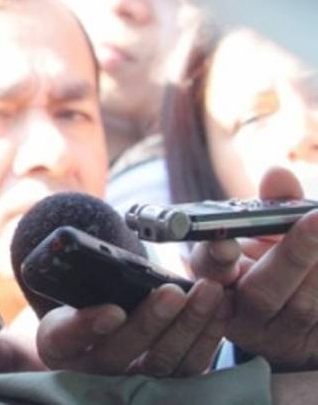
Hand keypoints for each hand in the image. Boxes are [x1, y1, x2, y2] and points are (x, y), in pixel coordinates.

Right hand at [36, 279, 227, 376]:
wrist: (95, 343)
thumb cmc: (79, 315)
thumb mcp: (67, 300)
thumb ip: (80, 287)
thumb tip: (101, 259)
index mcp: (60, 346)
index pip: (68, 338)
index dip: (89, 326)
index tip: (113, 311)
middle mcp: (93, 372)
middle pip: (121, 352)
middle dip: (151, 321)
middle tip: (173, 292)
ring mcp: (131, 383)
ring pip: (163, 362)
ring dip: (189, 325)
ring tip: (208, 293)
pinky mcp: (166, 384)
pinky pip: (189, 367)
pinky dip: (207, 337)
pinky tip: (220, 310)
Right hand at [190, 167, 317, 370]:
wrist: (292, 314)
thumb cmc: (271, 259)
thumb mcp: (266, 232)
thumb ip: (272, 203)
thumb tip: (278, 174)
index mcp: (216, 279)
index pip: (208, 268)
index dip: (215, 257)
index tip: (228, 243)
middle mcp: (240, 311)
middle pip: (262, 291)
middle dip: (291, 256)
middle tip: (315, 220)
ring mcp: (276, 333)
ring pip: (303, 304)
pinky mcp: (306, 341)